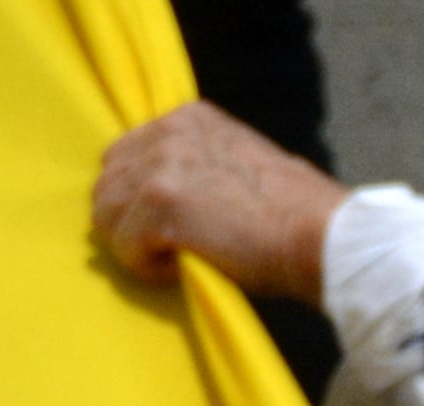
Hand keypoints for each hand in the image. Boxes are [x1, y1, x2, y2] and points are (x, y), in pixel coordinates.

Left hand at [90, 101, 348, 304]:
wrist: (317, 234)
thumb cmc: (284, 214)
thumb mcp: (232, 162)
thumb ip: (189, 164)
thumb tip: (146, 193)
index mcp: (187, 117)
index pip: (122, 156)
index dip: (133, 201)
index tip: (164, 226)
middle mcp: (170, 131)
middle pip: (105, 186)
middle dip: (126, 225)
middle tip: (165, 249)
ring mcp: (162, 165)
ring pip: (107, 218)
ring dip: (135, 248)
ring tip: (176, 258)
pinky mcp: (160, 203)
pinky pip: (124, 247)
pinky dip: (148, 269)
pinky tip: (181, 267)